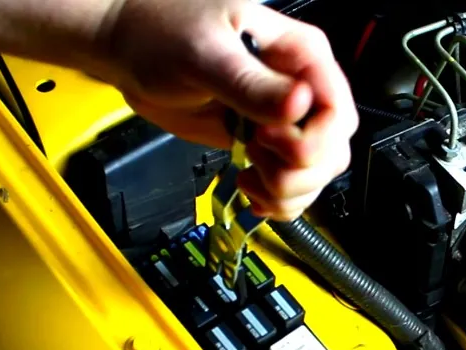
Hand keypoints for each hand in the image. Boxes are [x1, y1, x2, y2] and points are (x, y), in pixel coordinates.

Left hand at [100, 0, 357, 219]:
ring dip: (287, 191)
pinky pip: (294, 185)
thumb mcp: (205, 53)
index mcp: (300, 55)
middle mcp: (302, 90)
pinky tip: (251, 190)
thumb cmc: (161, 32)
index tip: (268, 140)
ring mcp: (285, 121)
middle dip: (298, 171)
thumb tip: (298, 105)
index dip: (311, 140)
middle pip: (332, 150)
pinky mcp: (265, 145)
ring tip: (249, 176)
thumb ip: (252, 84)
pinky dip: (278, 201)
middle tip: (255, 157)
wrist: (128, 50)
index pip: (336, 112)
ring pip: (317, 174)